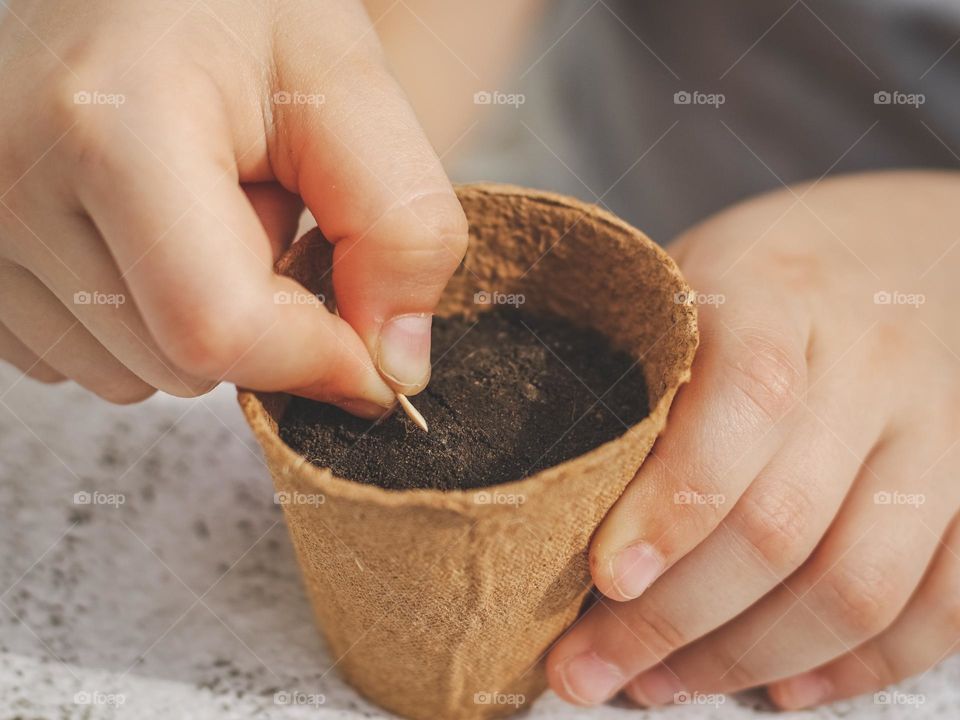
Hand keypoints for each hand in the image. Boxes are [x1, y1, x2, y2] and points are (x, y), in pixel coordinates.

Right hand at [0, 0, 466, 413]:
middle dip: (260, 318)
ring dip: (198, 318)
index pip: (220, 327)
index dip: (317, 360)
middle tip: (262, 211)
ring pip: (132, 375)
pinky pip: (83, 358)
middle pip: (179, 364)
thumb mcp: (347, 87)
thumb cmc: (237, 14)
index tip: (371, 351)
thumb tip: (393, 367)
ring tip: (199, 210)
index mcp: (111, 126)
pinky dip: (143, 320)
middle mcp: (10, 182)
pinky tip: (148, 233)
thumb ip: (398, 225)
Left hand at [547, 170, 959, 708]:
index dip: (674, 507)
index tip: (604, 580)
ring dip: (748, 659)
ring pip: (858, 584)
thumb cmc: (755, 284)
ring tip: (656, 685)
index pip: (744, 405)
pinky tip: (784, 689)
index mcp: (777, 296)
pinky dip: (859, 667)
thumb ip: (636, 381)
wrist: (893, 251)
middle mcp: (871, 365)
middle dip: (674, 620)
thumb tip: (554, 509)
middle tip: (588, 668)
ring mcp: (937, 433)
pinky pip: (941, 606)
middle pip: (784, 520)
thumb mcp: (682, 290)